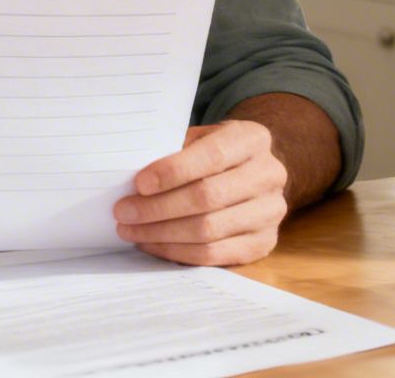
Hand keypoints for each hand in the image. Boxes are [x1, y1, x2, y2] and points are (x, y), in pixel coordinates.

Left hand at [115, 120, 288, 265]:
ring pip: (208, 231)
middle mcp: (269, 175)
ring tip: (131, 230)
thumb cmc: (216, 154)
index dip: (173, 171)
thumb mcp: (201, 138)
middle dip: (158, 208)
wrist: (254, 175)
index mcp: (252, 140)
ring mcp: (270, 212)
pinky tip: (152, 244)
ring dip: (161, 234)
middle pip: (208, 197)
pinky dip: (176, 252)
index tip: (139, 183)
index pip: (213, 156)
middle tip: (124, 212)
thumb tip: (131, 179)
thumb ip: (175, 151)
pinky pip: (213, 255)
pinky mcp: (263, 243)